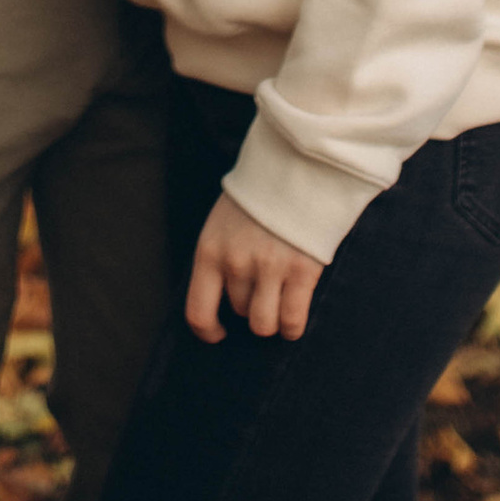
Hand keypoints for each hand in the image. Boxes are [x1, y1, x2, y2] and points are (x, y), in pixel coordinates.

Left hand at [186, 195, 324, 343]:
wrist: (297, 167)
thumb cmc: (259, 197)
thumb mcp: (222, 223)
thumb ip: (220, 258)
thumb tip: (222, 301)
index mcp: (210, 251)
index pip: (198, 312)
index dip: (208, 331)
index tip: (220, 333)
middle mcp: (236, 263)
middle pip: (240, 313)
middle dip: (250, 306)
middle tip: (263, 286)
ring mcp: (269, 268)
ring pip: (264, 324)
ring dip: (272, 319)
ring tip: (279, 302)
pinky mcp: (301, 272)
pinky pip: (292, 321)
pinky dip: (292, 327)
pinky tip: (293, 318)